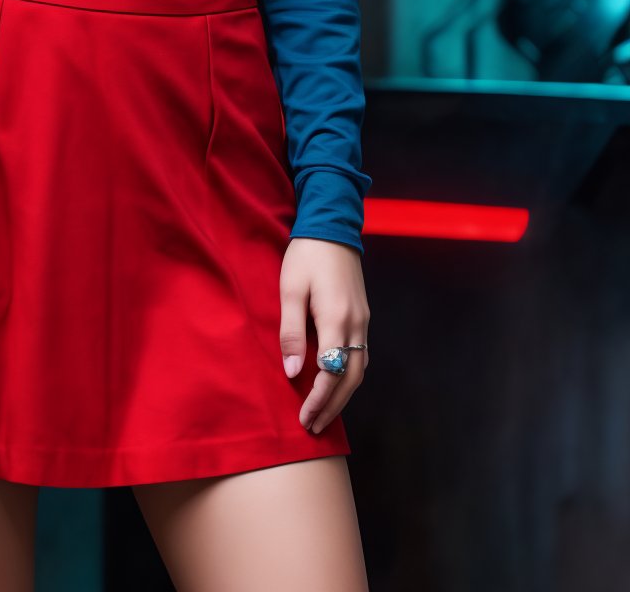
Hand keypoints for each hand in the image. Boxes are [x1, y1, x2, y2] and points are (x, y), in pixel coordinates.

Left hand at [279, 236, 369, 434]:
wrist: (332, 226)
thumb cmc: (306, 255)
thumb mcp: (290, 290)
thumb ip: (291, 332)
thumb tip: (294, 372)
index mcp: (337, 319)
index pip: (332, 373)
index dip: (319, 399)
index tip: (304, 418)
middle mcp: (356, 324)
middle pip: (351, 379)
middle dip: (332, 406)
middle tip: (313, 427)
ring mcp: (363, 320)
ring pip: (359, 370)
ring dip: (343, 396)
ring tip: (323, 415)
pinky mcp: (362, 315)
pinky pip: (360, 356)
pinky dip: (349, 378)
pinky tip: (336, 385)